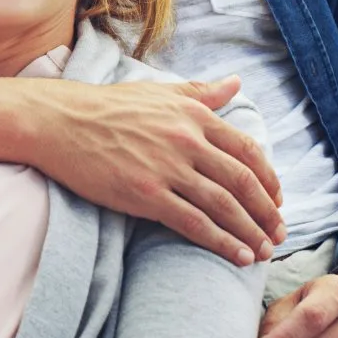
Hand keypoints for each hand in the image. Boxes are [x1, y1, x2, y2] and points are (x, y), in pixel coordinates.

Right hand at [31, 76, 283, 264]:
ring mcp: (167, 169)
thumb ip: (202, 92)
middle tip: (278, 232)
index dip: (268, 178)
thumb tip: (236, 82)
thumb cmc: (107, 106)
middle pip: (242, 181)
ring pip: (224, 206)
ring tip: (264, 251)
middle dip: (267, 211)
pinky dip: (222, 242)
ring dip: (251, 232)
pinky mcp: (146, 195)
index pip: (246, 150)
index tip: (277, 199)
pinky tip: (238, 255)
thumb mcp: (159, 92)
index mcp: (193, 115)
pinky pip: (194, 223)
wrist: (59, 122)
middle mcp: (186, 140)